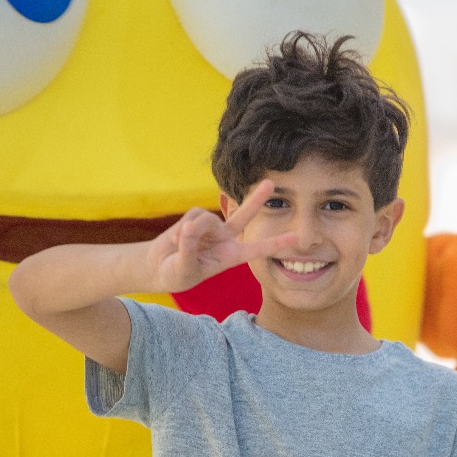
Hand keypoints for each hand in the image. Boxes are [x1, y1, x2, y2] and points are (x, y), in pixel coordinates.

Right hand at [147, 181, 294, 292]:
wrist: (159, 266)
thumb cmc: (176, 274)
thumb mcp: (184, 268)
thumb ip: (189, 249)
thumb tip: (191, 227)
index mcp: (231, 256)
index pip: (258, 249)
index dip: (276, 243)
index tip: (297, 239)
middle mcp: (225, 238)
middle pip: (244, 216)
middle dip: (256, 199)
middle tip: (271, 183)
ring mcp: (212, 227)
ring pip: (206, 219)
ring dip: (191, 232)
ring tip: (181, 246)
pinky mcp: (196, 217)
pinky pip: (192, 216)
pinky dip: (182, 228)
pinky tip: (177, 237)